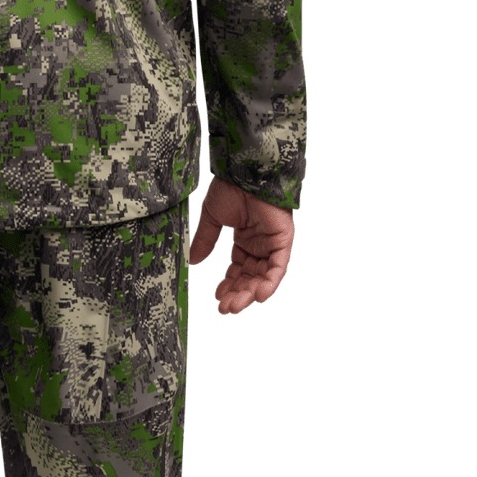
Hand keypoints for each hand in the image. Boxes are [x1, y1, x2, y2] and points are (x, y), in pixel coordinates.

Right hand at [189, 178, 294, 314]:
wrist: (246, 168)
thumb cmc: (231, 186)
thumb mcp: (212, 218)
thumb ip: (205, 241)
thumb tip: (192, 261)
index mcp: (245, 237)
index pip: (238, 268)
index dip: (228, 284)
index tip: (218, 297)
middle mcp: (260, 242)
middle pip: (250, 276)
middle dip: (237, 293)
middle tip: (225, 308)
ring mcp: (272, 241)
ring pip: (263, 276)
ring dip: (250, 293)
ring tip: (234, 305)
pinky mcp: (283, 239)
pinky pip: (279, 267)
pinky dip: (270, 283)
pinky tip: (257, 296)